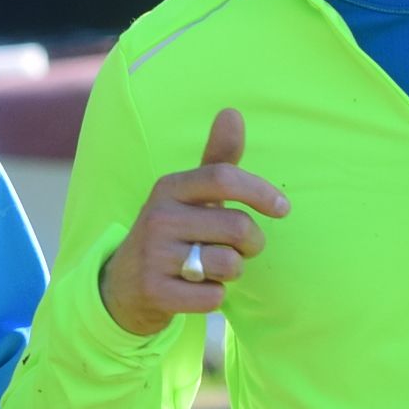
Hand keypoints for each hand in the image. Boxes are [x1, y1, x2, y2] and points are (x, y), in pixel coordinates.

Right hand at [96, 108, 289, 337]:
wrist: (125, 285)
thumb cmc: (174, 232)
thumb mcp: (191, 195)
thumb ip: (217, 158)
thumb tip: (232, 112)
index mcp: (169, 187)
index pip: (223, 178)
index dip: (261, 192)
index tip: (283, 208)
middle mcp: (158, 217)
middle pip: (238, 228)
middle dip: (252, 244)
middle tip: (239, 249)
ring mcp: (153, 255)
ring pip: (229, 265)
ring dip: (232, 272)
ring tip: (212, 268)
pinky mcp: (155, 292)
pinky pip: (213, 297)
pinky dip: (214, 297)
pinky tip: (196, 290)